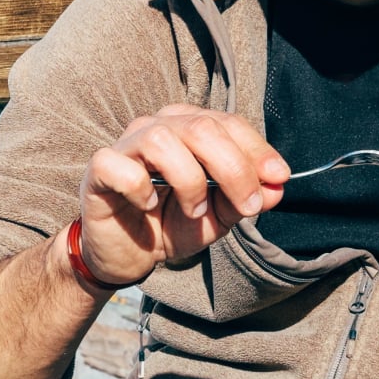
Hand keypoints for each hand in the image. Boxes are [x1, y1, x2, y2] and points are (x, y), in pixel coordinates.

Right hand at [78, 106, 288, 285]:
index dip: (257, 149)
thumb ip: (245, 199)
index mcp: (189, 128)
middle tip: (245, 206)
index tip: (278, 177)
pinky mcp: (99, 168)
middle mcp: (158, 126)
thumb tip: (277, 187)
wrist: (126, 254)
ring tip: (192, 210)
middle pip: (201, 128)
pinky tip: (148, 206)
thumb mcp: (217, 216)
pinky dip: (141, 189)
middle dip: (232, 168)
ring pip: (163, 140)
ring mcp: (127, 144)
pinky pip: (123, 167)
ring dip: (188, 181)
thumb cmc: (171, 224)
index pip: (228, 123)